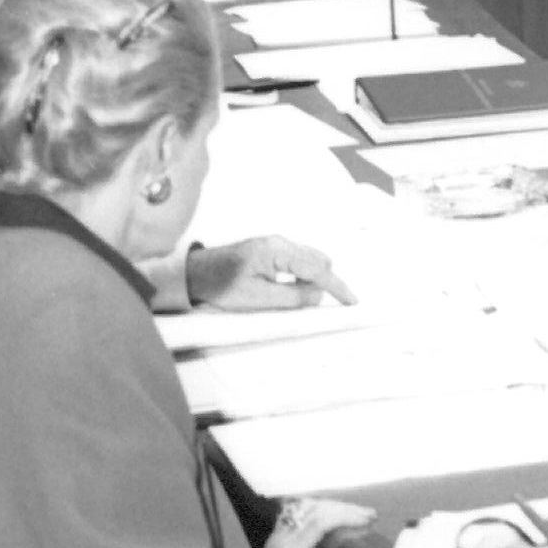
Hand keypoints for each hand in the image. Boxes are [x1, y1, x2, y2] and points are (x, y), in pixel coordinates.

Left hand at [191, 236, 349, 309]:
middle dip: (325, 283)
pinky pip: (297, 260)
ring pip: (309, 259)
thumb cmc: (222, 285)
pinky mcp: (270, 249)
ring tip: (296, 299)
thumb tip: (318, 295)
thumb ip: (292, 297)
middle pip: (318, 260)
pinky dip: (303, 275)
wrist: (195, 273)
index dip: (337, 287)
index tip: (353, 302)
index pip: (317, 269)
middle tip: (313, 306)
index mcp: (276, 251)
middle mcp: (279, 242)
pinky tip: (291, 289)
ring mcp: (275, 243)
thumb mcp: (258, 298)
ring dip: (312, 279)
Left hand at [260, 496, 381, 547]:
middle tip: (369, 514)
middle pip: (313, 510)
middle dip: (344, 509)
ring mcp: (277, 535)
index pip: (317, 524)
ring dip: (332, 506)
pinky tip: (335, 512)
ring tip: (357, 511)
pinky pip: (298, 511)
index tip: (366, 520)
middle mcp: (281, 541)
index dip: (343, 517)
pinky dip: (319, 508)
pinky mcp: (278, 535)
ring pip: (305, 506)